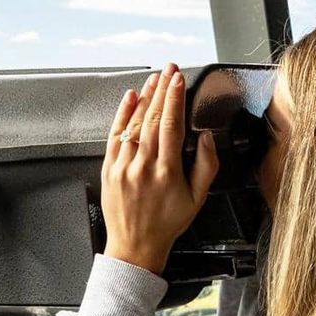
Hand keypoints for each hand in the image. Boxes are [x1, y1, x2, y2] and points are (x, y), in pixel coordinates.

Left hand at [101, 63, 217, 274]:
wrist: (135, 246)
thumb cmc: (166, 224)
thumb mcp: (196, 199)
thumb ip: (205, 167)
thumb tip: (205, 139)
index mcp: (167, 172)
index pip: (171, 125)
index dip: (175, 99)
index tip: (179, 80)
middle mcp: (143, 166)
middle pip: (152, 118)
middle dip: (162, 90)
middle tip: (169, 69)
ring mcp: (123, 166)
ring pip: (133, 123)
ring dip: (144, 97)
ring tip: (154, 79)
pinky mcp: (109, 169)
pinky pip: (115, 135)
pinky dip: (122, 114)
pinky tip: (130, 98)